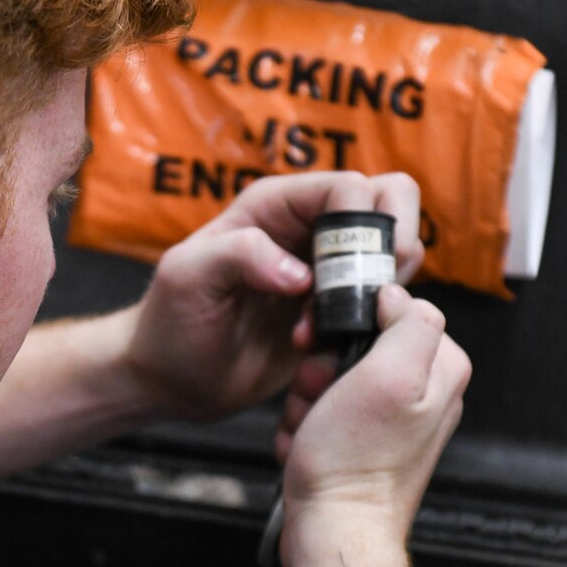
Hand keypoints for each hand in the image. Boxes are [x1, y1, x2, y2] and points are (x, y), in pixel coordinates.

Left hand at [121, 172, 424, 422]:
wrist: (171, 379)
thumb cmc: (169, 321)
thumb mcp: (188, 277)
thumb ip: (239, 255)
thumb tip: (302, 274)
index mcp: (275, 206)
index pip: (350, 187)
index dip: (361, 225)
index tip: (345, 274)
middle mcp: (308, 229)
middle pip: (390, 199)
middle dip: (391, 244)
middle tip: (368, 293)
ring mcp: (328, 269)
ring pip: (397, 250)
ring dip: (380, 291)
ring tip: (332, 326)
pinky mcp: (337, 311)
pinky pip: (384, 301)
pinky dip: (375, 321)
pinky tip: (330, 347)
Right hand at [274, 286, 470, 566]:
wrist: (334, 530)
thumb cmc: (357, 464)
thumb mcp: (391, 375)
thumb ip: (409, 321)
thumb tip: (396, 295)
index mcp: (439, 369)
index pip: (391, 310)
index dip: (350, 323)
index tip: (330, 348)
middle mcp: (420, 394)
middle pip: (354, 345)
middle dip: (321, 368)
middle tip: (321, 395)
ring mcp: (389, 421)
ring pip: (329, 379)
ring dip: (306, 400)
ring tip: (314, 427)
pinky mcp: (359, 443)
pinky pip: (319, 414)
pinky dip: (304, 427)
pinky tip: (309, 446)